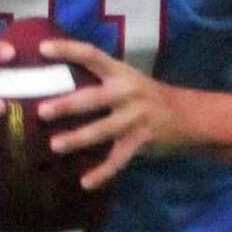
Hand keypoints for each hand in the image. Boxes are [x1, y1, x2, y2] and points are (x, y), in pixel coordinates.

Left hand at [36, 38, 185, 189]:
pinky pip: (118, 160)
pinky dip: (102, 173)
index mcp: (121, 72)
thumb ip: (102, 81)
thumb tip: (58, 85)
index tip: (43, 48)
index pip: (92, 55)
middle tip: (42, 112)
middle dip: (67, 105)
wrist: (190, 115)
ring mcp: (135, 118)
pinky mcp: (142, 140)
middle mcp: (127, 92)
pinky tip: (85, 183)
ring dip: (77, 139)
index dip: (68, 49)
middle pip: (93, 98)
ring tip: (55, 146)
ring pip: (102, 130)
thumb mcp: (129, 80)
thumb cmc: (147, 97)